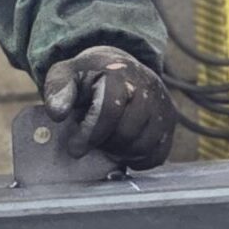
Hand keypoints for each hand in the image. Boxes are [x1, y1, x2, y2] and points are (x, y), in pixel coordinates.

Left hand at [41, 46, 174, 168]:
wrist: (120, 68)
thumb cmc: (89, 75)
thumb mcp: (65, 74)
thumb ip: (58, 90)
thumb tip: (58, 113)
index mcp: (119, 73)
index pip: (110, 110)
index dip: (90, 134)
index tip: (74, 148)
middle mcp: (148, 87)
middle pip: (127, 132)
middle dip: (104, 143)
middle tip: (93, 142)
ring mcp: (163, 104)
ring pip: (143, 145)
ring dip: (120, 152)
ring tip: (106, 143)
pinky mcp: (171, 122)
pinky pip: (158, 154)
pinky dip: (139, 160)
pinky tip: (122, 151)